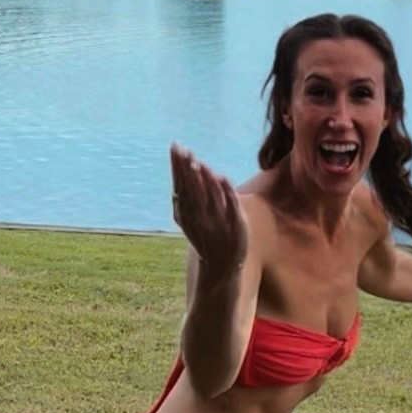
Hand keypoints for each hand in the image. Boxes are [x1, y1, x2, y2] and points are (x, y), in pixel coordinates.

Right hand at [170, 144, 247, 273]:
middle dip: (186, 168)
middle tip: (183, 148)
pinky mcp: (235, 224)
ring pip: (208, 196)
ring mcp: (217, 221)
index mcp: (186, 213)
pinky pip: (230, 205)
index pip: (180, 184)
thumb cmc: (204, 238)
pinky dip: (225, 192)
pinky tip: (221, 177)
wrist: (220, 265)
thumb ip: (185, 198)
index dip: (177, 166)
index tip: (176, 147)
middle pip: (191, 188)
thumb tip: (180, 173)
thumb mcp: (189, 220)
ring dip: (203, 179)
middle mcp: (199, 216)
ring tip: (198, 161)